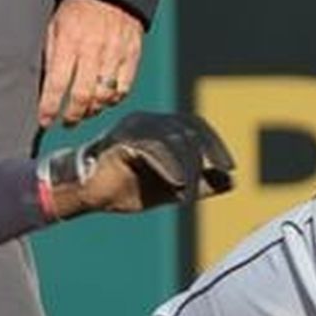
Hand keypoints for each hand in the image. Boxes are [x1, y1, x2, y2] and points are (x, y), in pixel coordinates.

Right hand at [38, 111, 235, 216]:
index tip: (229, 166)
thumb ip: (199, 184)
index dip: (214, 144)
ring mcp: (133, 128)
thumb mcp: (170, 189)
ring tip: (190, 193)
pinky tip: (176, 183)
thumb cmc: (125, 188)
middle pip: (186, 130)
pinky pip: (150, 148)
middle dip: (207, 152)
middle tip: (218, 174)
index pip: (194, 126)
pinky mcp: (120, 140)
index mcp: (159, 127)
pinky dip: (167, 165)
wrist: (85, 194)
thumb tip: (230, 183)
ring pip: (171, 138)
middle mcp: (147, 122)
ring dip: (187, 165)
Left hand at [39, 0, 143, 127]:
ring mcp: (114, 54)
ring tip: (86, 111)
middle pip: (82, 96)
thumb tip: (45, 87)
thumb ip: (51, 56)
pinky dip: (114, 99)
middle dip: (72, 116)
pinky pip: (124, 88)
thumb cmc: (78, 10)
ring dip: (93, 110)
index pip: (56, 83)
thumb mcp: (54, 27)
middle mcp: (92, 50)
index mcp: (68, 41)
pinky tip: (105, 99)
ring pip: (104, 96)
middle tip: (67, 121)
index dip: (49, 107)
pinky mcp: (132, 56)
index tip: (45, 120)